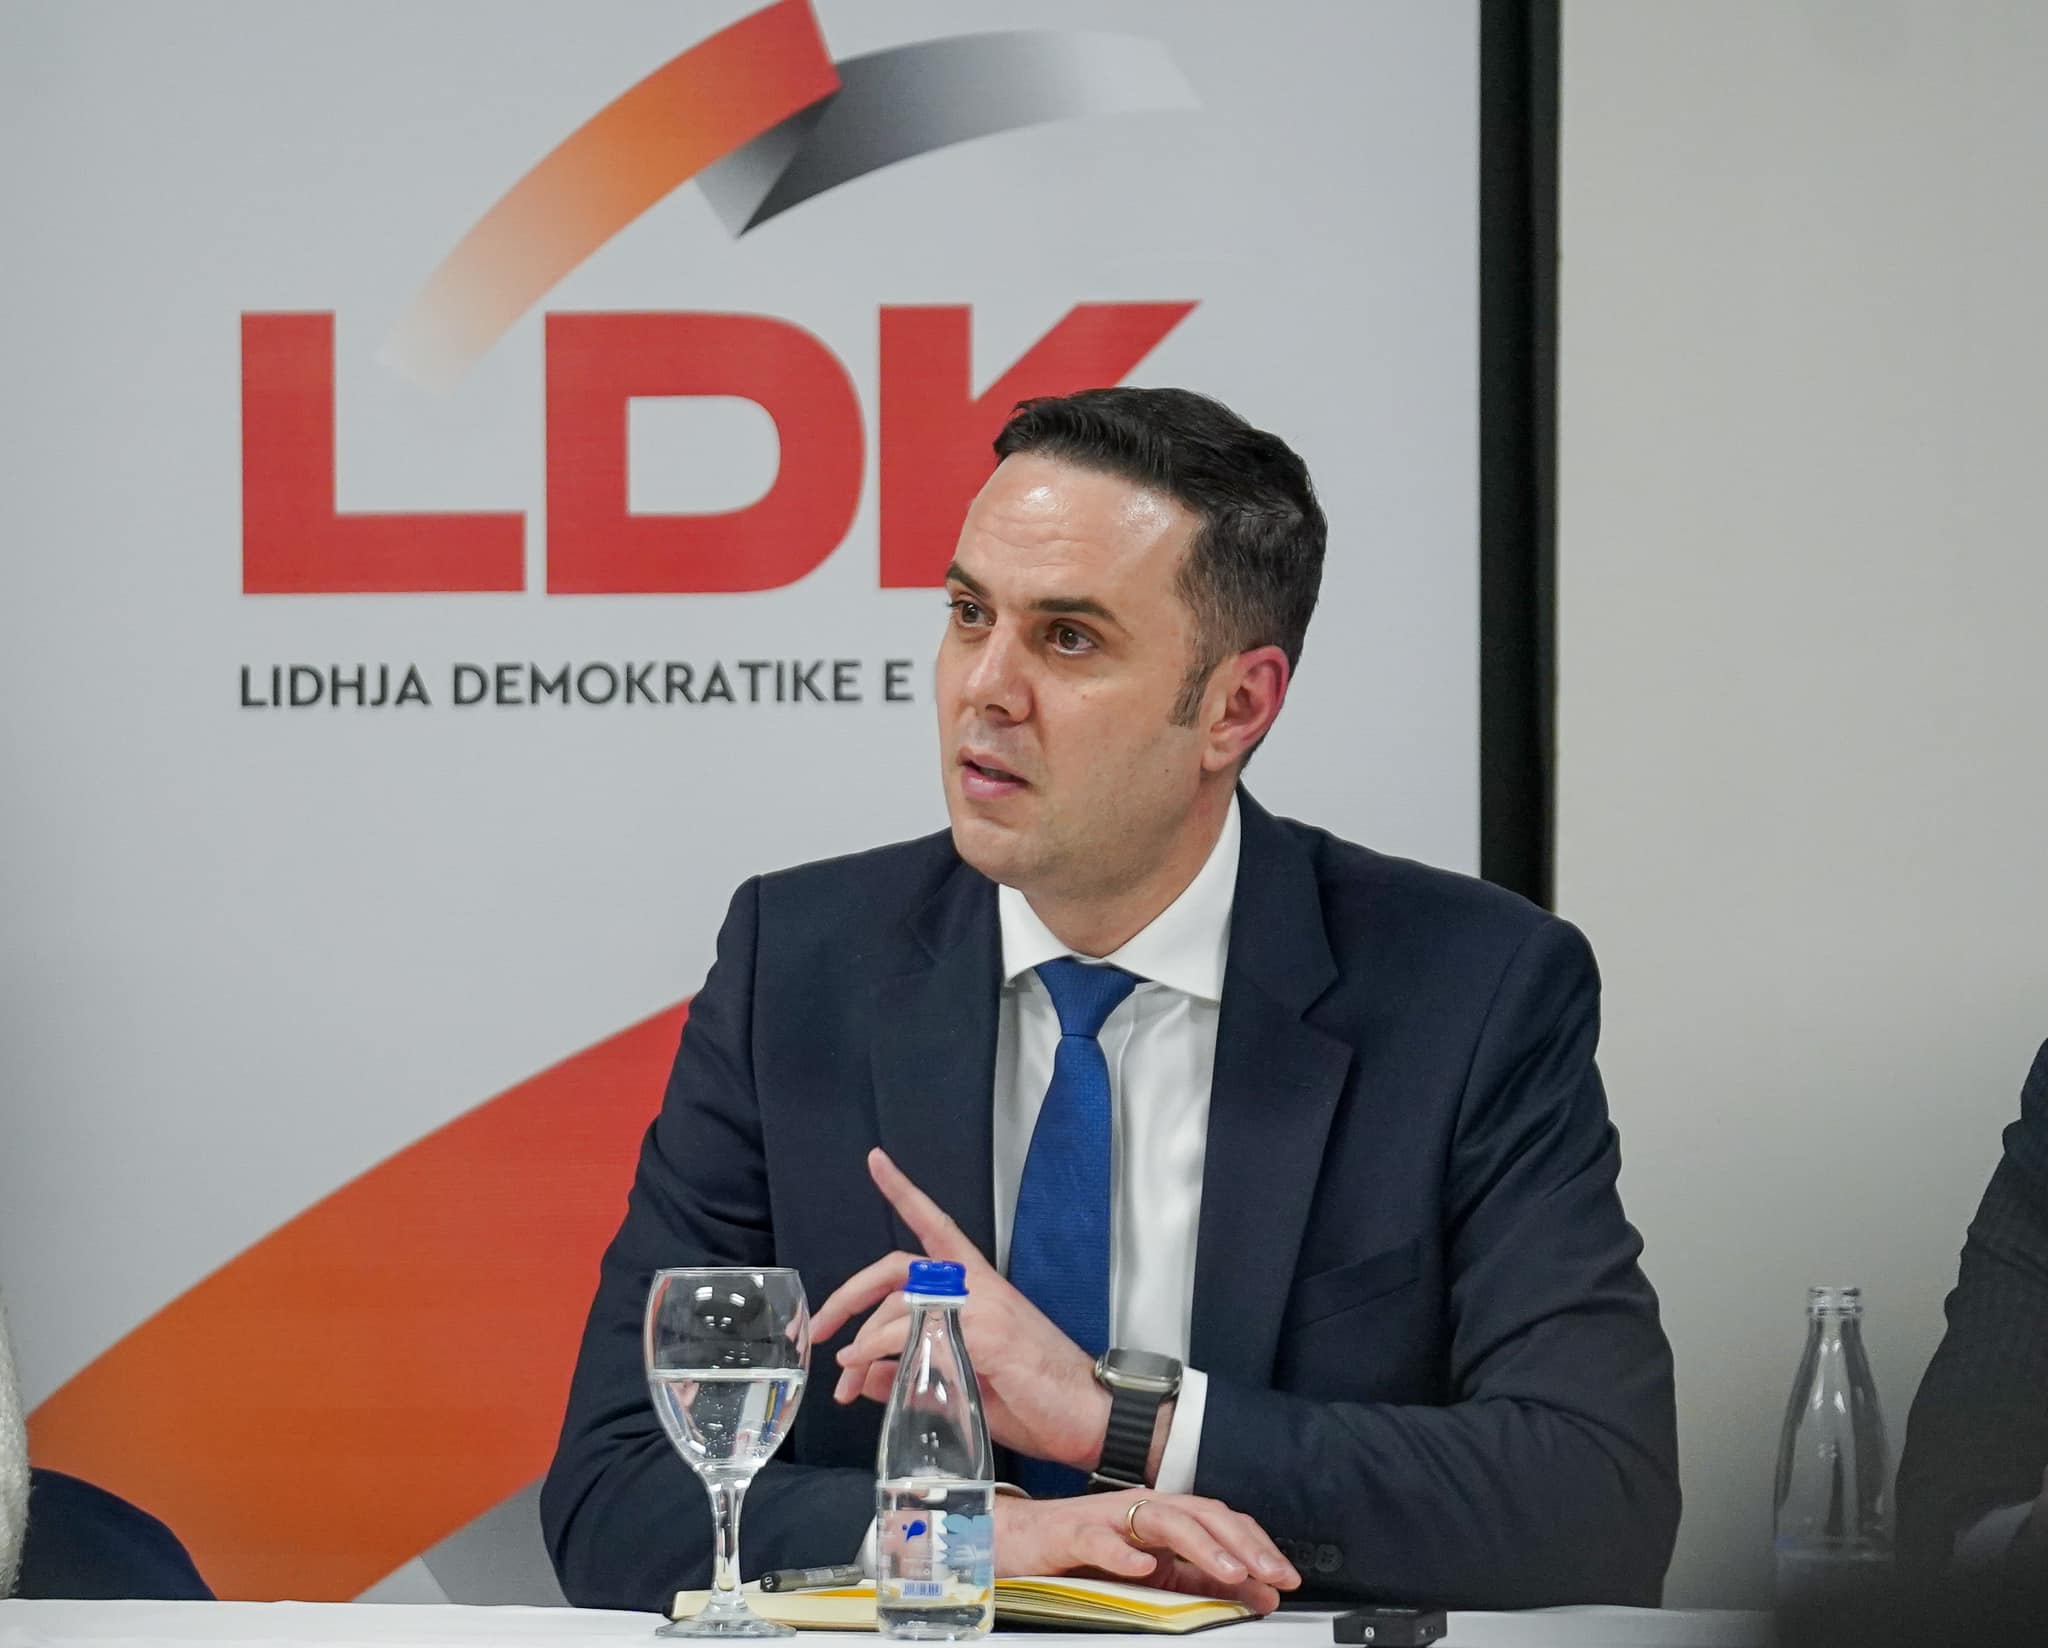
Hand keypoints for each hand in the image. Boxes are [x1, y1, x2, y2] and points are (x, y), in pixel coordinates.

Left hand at [811, 1148, 1110, 1470]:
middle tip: (821, 1327)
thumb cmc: (1036, 1400)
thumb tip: (865, 1375)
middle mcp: (980, 1286)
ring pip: (901, 1303)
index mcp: (980, 1288)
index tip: (876, 1160)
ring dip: (862, 1340)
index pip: (936, 1227)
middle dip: (850, 1293)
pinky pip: (916, 1331)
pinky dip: (879, 1347)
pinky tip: (861, 1369)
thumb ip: (912, 1371)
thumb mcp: (963, 1382)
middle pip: (899, 1266)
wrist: (1092, 1416)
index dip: (904, 1192)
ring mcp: (984, 1307)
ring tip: (843, 1378)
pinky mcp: (987, 1334)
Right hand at [994, 1490, 1299, 1613]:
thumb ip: (1197, 1582)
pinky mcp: (1069, 1532)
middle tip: (1273, 1574)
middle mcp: (1140, 1509)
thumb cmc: (1080, 1555)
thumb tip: (1253, 1593)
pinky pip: (1098, 1538)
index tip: (1286, 1576)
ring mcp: (1106, 1517)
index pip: (1220, 1520)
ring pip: (1162, 1520)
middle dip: (1242, 1543)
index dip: (1256, 1544)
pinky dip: (1122, 1552)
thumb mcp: (1149, 1573)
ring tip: (1230, 1572)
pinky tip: (1143, 1567)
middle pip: (1201, 1513)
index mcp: (1161, 1517)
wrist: (1015, 1542)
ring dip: (1201, 1546)